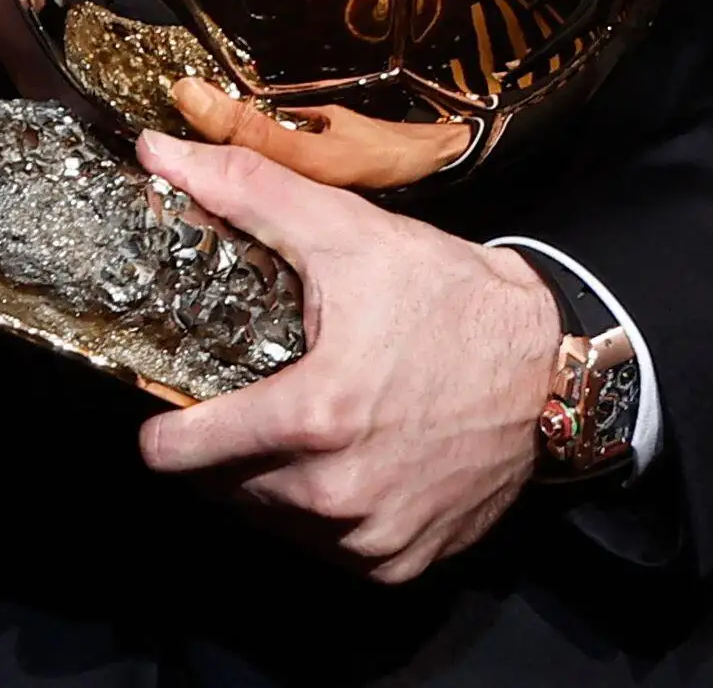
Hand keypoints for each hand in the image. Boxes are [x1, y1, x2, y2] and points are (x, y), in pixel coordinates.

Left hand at [130, 130, 563, 584]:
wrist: (552, 366)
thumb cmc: (449, 298)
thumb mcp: (347, 231)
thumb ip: (245, 190)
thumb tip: (160, 151)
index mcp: (313, 417)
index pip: (182, 456)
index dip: (165, 429)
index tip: (170, 409)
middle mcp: (337, 494)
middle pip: (224, 486)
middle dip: (224, 446)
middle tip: (253, 397)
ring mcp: (371, 537)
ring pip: (274, 520)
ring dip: (272, 481)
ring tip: (302, 423)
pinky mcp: (402, 562)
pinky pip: (330, 548)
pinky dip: (326, 514)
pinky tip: (347, 460)